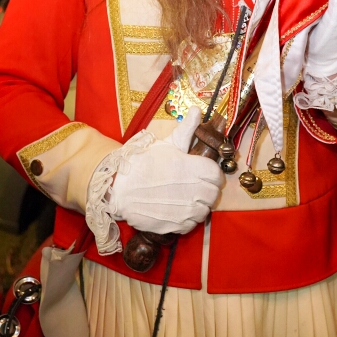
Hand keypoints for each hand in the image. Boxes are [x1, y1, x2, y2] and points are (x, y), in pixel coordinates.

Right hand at [108, 107, 222, 234]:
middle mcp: (193, 191)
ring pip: (205, 210)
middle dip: (207, 188)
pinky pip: (192, 224)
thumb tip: (197, 110)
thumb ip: (186, 128)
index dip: (211, 173)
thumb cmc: (143, 163)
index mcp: (193, 168)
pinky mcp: (176, 226)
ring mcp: (185, 211)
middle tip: (194, 184)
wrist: (119, 187)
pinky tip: (177, 208)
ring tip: (185, 197)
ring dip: (199, 204)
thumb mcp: (166, 143)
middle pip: (214, 194)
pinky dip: (188, 218)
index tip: (203, 172)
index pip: (217, 175)